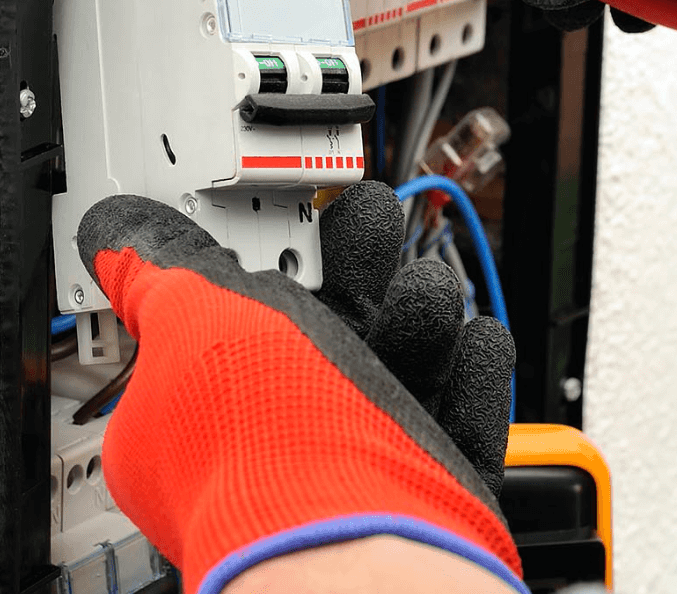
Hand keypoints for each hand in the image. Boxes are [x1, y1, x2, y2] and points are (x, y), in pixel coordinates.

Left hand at [77, 183, 522, 593]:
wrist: (359, 541)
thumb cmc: (269, 438)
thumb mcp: (194, 317)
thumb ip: (159, 269)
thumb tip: (116, 231)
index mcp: (209, 405)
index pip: (232, 321)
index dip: (260, 266)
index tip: (280, 230)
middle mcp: (284, 434)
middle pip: (329, 330)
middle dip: (357, 268)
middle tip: (366, 224)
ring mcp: (359, 460)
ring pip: (399, 364)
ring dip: (418, 315)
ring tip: (422, 295)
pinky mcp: (429, 482)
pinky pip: (458, 409)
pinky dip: (469, 373)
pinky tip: (471, 341)